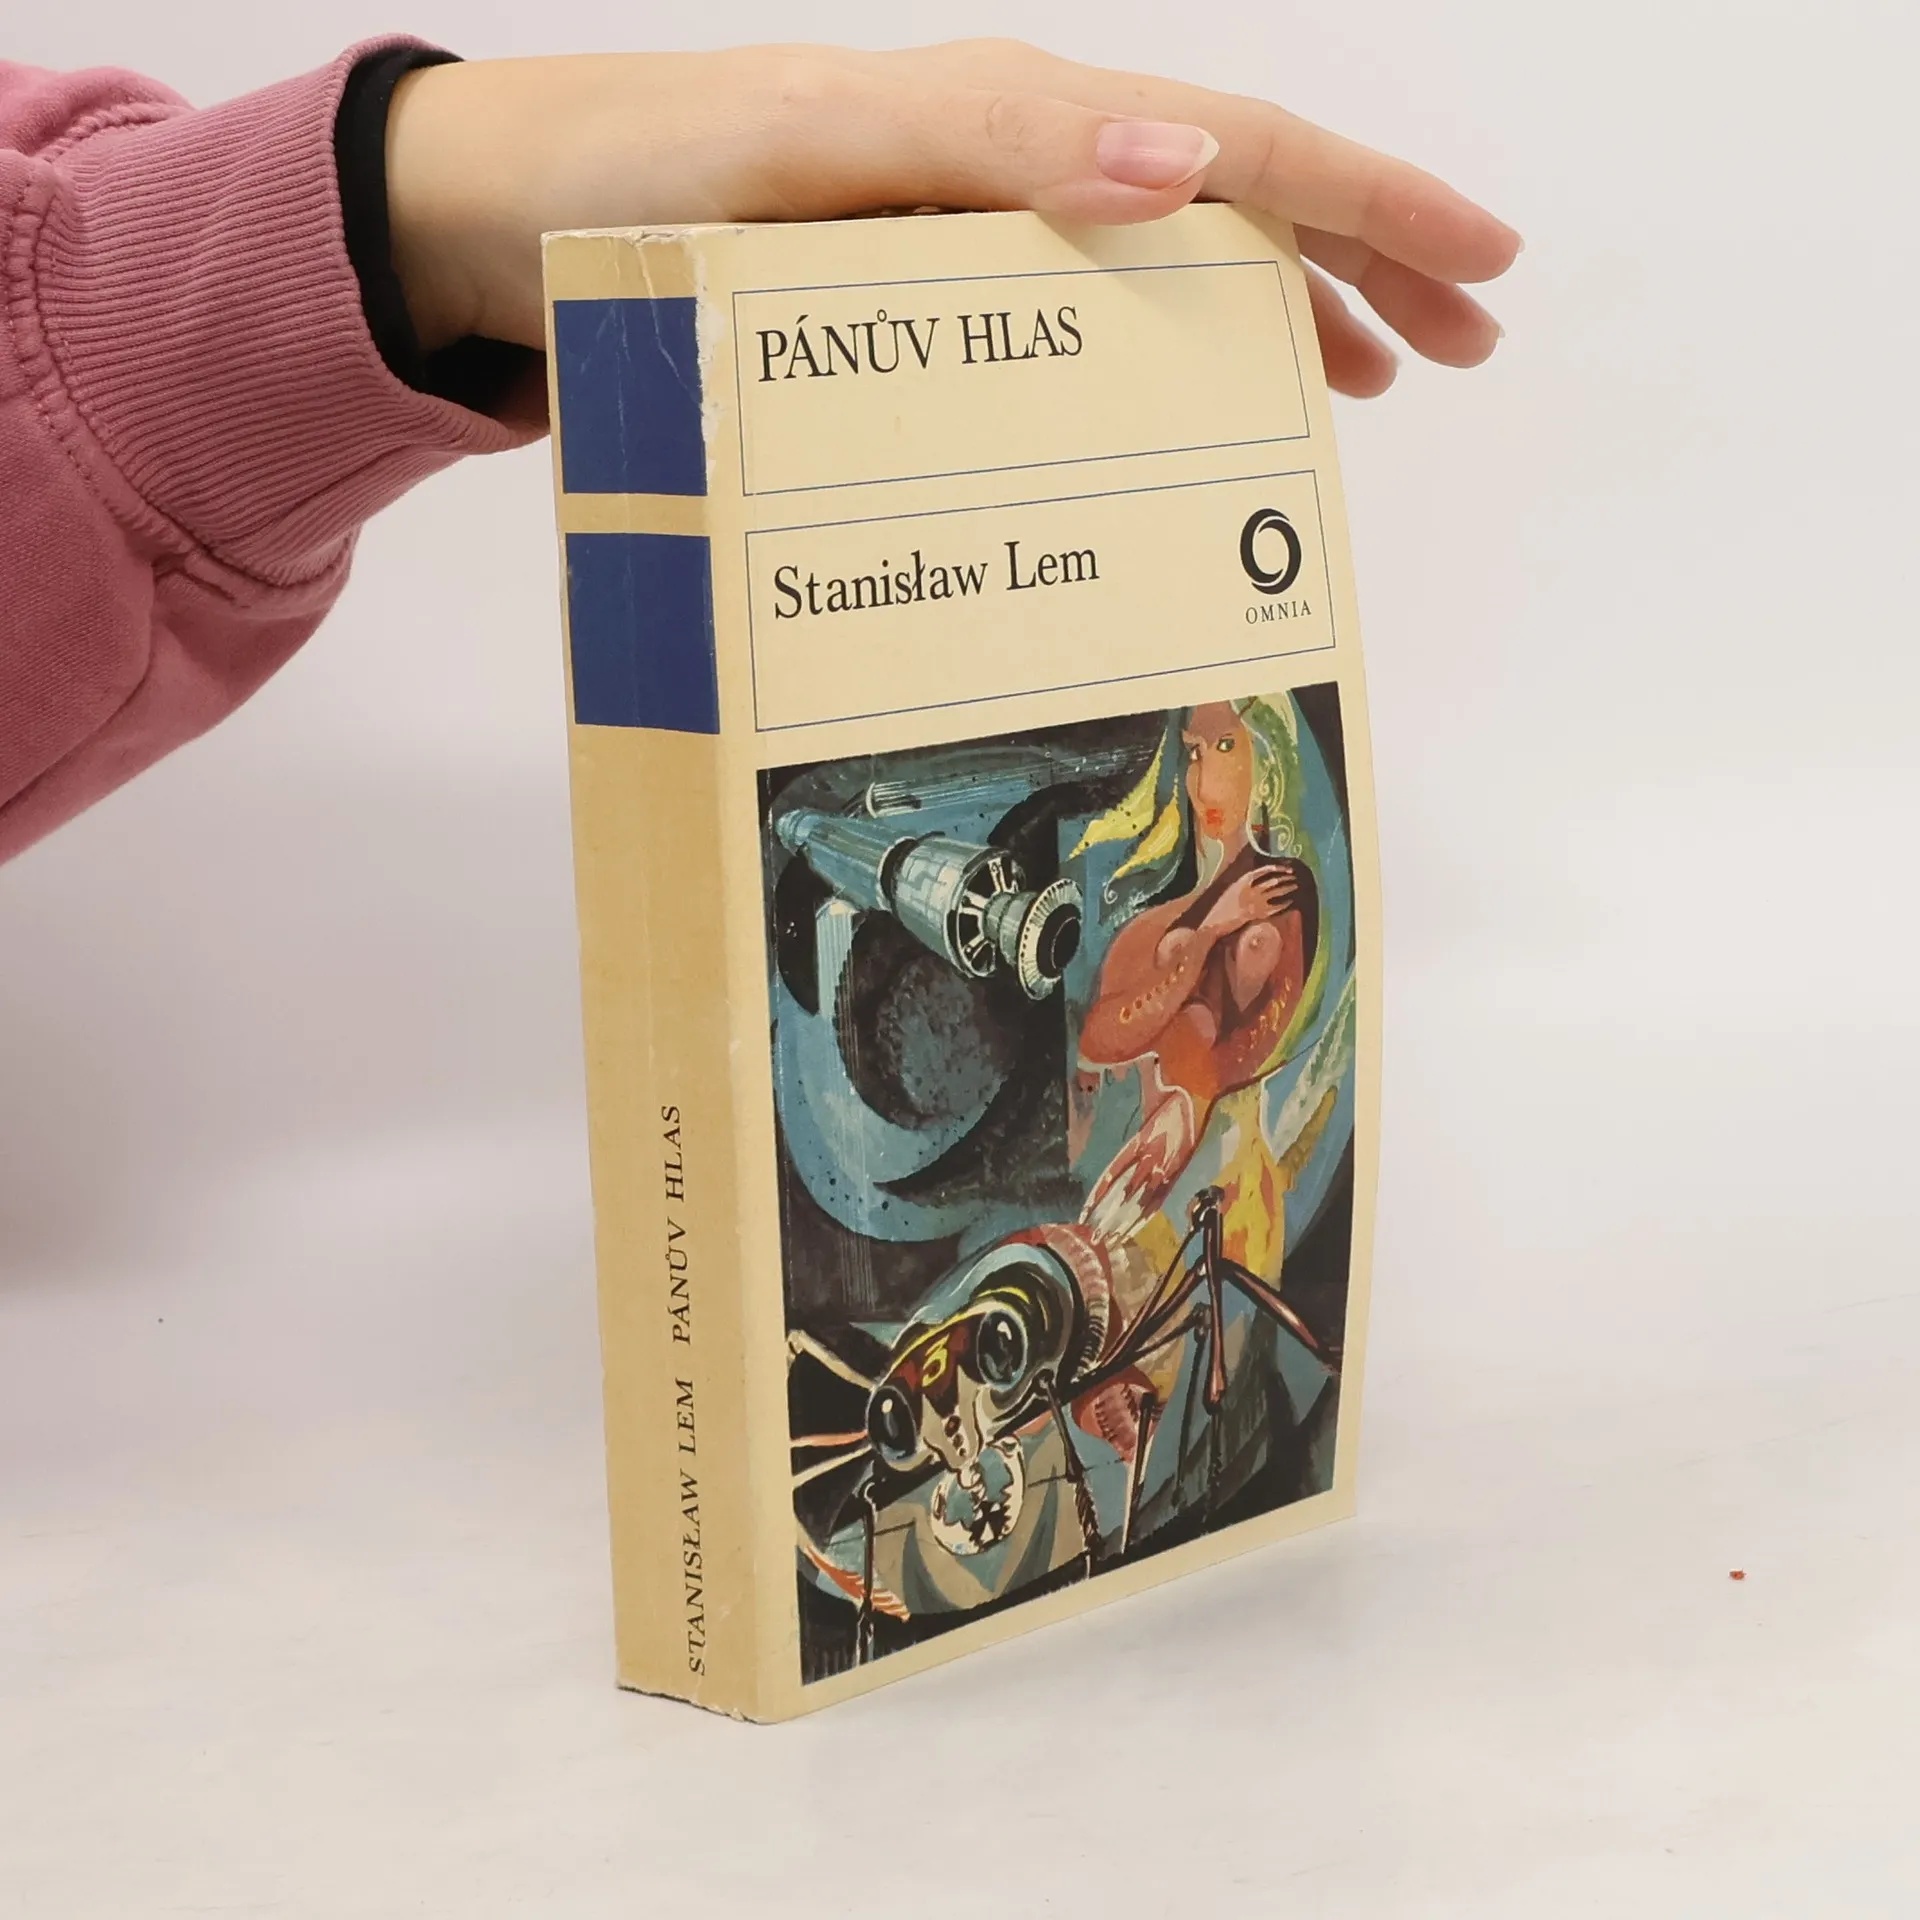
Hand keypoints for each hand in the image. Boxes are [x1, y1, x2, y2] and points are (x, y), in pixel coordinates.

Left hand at [385, 41, 1519, 396]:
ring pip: (1169, 265)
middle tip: (1465, 342)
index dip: (1370, 203)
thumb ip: (991, 143)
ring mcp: (971, 236)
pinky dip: (1158, 353)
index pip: (1238, 146)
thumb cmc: (649, 182)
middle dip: (1361, 264)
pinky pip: (1081, 319)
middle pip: (1231, 201)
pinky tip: (1184, 399)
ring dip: (1279, 311)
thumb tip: (1184, 167)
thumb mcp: (818, 146)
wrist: (517, 224)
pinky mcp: (922, 298)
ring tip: (1366, 378)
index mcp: (1015, 126)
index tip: (1481, 266)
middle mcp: (1011, 172)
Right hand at [1202, 866, 1297, 932]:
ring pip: (1275, 893)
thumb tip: (1256, 881)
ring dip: (1287, 888)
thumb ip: (1243, 885)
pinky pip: (1275, 908)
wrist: (1215, 923)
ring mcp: (1255, 902)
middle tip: (1294, 876)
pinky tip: (1290, 902)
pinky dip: (1284, 904)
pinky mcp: (1257, 914)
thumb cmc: (1221, 908)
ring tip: (1295, 886)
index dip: (1276, 868)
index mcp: (1241, 882)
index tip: (1285, 867)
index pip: (1262, 871)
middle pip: (1272, 881)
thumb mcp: (1231, 891)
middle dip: (1285, 878)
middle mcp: (1250, 890)